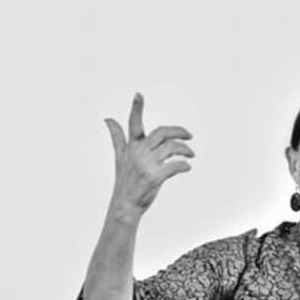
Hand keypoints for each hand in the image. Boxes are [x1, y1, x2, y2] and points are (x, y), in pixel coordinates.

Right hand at [104, 93, 193, 215]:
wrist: (125, 205)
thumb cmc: (125, 181)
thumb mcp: (120, 157)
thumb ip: (117, 137)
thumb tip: (108, 119)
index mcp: (132, 147)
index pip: (134, 124)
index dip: (136, 109)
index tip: (138, 94)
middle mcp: (138, 153)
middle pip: (162, 133)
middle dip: (178, 131)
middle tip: (189, 135)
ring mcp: (146, 164)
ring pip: (172, 148)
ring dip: (185, 150)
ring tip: (191, 155)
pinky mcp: (154, 177)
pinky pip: (175, 165)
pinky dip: (184, 165)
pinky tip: (187, 167)